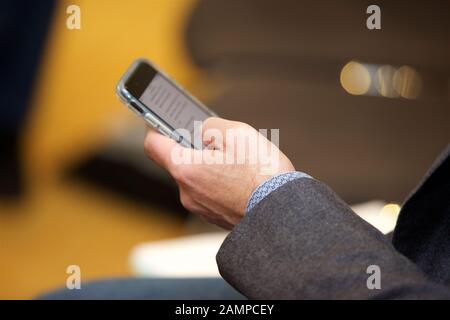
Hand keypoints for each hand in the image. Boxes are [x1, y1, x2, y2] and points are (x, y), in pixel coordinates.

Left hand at [144, 117, 294, 228]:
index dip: (154, 128)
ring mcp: (200, 207)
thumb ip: (211, 127)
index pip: (153, 145)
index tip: (159, 120)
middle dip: (193, 148)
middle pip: (178, 161)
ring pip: (195, 177)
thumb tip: (203, 130)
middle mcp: (187, 192)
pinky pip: (208, 192)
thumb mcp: (238, 134)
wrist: (282, 213)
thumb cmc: (262, 175)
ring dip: (208, 166)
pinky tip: (240, 177)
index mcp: (186, 169)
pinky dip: (218, 182)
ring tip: (236, 161)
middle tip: (216, 140)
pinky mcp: (214, 216)